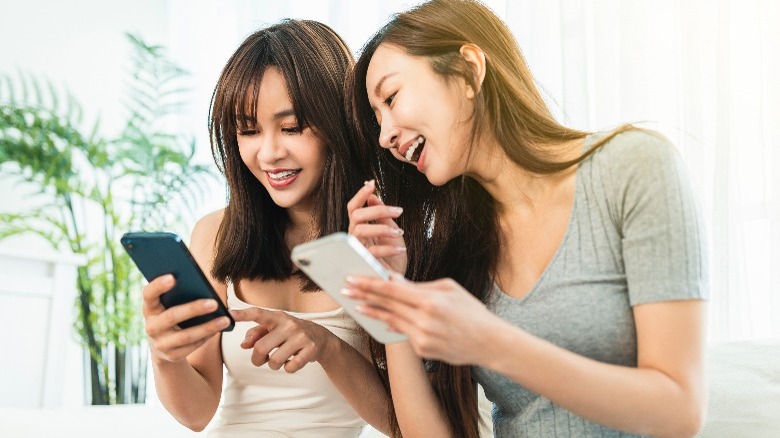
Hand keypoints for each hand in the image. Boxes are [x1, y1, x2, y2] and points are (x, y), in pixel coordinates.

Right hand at [141, 274, 231, 362]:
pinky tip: (219, 328)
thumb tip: (201, 285)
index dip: (158, 285)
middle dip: (194, 309)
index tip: (172, 277)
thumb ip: (178, 294)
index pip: (148, 295)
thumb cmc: (171, 314)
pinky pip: (193, 346)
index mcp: (149, 308)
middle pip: (171, 316)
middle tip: (214, 303)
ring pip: (186, 336)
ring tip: (225, 320)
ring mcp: (160, 344)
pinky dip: (207, 336)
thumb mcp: (169, 305)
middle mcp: (151, 327)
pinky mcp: (172, 356)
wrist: (163, 345)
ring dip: (208, 327)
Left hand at [230, 308, 336, 372]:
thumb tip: (243, 344)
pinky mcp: (310, 349)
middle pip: (261, 348)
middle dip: (257, 359)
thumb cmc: (292, 333)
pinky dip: (288, 369)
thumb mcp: (276, 329)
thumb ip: (257, 334)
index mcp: (278, 317)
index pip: (258, 313)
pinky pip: (290, 367)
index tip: (229, 314)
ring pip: (275, 360)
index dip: (243, 314)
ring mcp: (301, 337)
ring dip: (273, 365)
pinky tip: (292, 362)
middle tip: (261, 360)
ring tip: (279, 360)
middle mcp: (289, 325)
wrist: (322, 339)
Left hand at [344, 273, 499, 365]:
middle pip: (387, 305)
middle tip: (345, 289)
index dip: (370, 284)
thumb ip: (420, 286)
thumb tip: (394, 280)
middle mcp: (424, 321)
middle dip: (364, 295)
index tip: (353, 279)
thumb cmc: (470, 310)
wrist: (489, 342)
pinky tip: (382, 318)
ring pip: (391, 320)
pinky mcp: (423, 350)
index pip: (392, 290)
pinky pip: (404, 333)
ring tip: (357, 304)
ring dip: (373, 311)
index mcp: (431, 301)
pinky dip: (394, 324)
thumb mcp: (449, 289)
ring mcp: (423, 338)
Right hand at [347, 179, 406, 273]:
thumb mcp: (391, 231)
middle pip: (357, 215)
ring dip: (381, 228)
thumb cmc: (392, 256)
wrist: (396, 279)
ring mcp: (356, 250)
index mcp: (360, 227)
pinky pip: (372, 251)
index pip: (353, 208)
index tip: (372, 184)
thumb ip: (382, 215)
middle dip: (377, 210)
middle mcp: (355, 237)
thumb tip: (373, 195)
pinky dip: (388, 248)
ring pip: (360, 230)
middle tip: (399, 211)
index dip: (360, 194)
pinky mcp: (363, 263)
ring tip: (399, 231)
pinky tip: (400, 248)